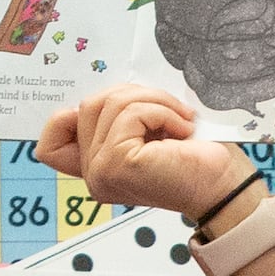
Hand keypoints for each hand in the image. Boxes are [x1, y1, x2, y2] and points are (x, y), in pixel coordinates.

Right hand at [39, 84, 242, 223]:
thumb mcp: (148, 128)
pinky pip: (129, 114)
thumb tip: (106, 90)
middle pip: (88, 104)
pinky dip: (160, 112)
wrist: (225, 186)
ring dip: (153, 101)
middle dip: (134, 95)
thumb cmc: (197, 157)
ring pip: (109, 103)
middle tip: (170, 112)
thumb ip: (117, 116)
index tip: (119, 112)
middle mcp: (93, 176)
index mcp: (96, 168)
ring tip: (180, 122)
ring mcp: (100, 173)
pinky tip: (180, 132)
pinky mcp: (116, 164)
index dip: (69, 116)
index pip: (48, 145)